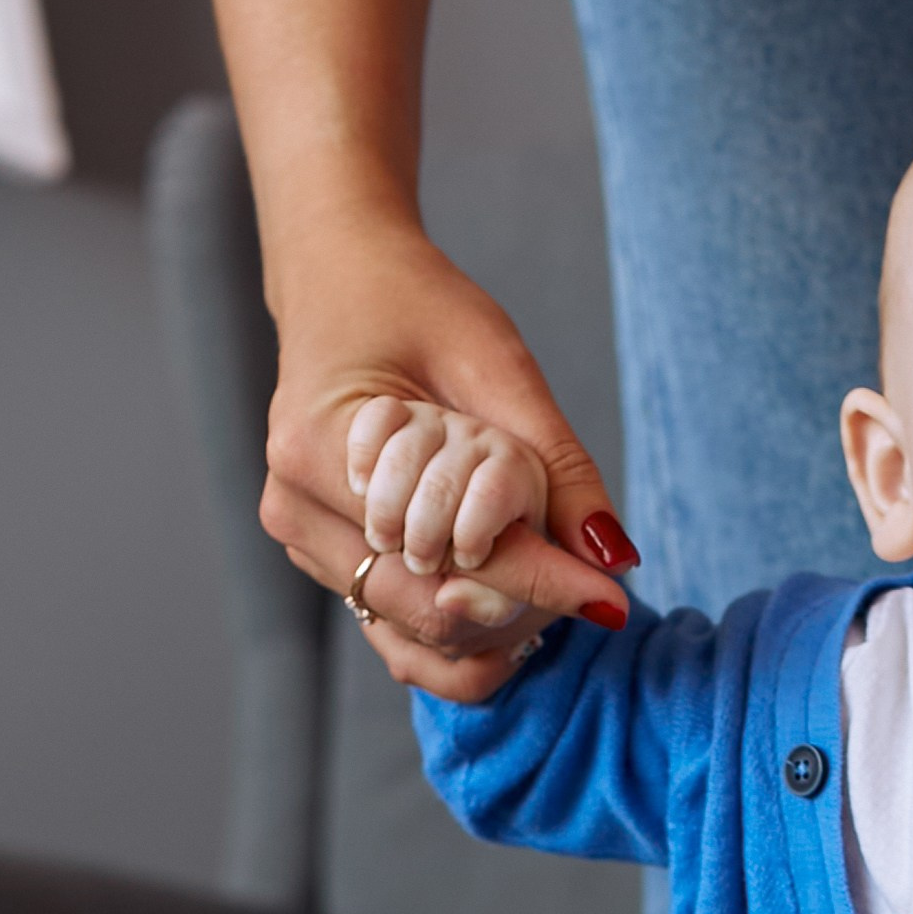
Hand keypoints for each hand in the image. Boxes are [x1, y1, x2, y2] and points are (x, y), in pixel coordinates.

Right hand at [258, 200, 637, 666]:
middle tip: (581, 583)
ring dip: (492, 620)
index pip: (446, 553)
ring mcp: (302, 541)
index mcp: (318, 452)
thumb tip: (616, 560)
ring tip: (543, 574)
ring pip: (417, 632)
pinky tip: (509, 604)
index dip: (538, 583)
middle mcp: (295, 510)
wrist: (340, 281)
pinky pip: (398, 628)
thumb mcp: (497, 368)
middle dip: (516, 607)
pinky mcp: (321, 557)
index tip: (610, 598)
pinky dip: (462, 625)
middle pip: (428, 614)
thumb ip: (557, 469)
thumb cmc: (415, 307)